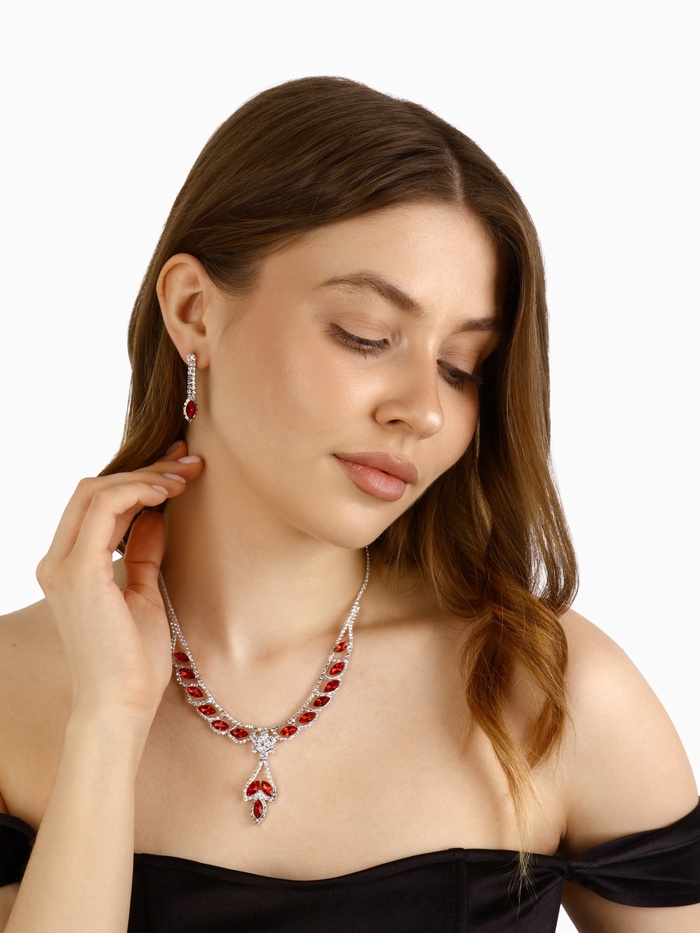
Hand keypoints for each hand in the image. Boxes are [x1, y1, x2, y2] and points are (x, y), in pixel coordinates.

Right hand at [36, 441, 203, 725]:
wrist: (121, 706)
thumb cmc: (134, 660)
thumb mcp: (144, 591)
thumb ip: (143, 551)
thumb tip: (158, 515)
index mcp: (70, 567)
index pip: (98, 504)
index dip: (140, 479)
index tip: (180, 469)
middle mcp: (57, 561)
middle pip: (94, 489)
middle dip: (146, 470)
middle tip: (190, 463)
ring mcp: (63, 565)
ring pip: (96, 490)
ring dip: (146, 476)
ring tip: (186, 476)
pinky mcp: (79, 571)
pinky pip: (105, 508)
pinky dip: (138, 491)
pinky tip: (168, 492)